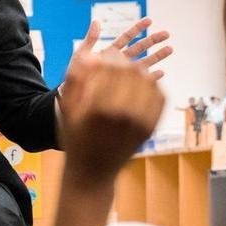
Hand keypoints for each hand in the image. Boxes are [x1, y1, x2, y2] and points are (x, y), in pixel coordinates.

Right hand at [60, 47, 163, 186]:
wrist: (93, 171)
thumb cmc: (75, 139)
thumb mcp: (67, 110)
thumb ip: (76, 81)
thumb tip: (90, 55)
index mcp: (100, 109)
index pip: (112, 69)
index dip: (108, 58)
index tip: (103, 55)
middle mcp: (124, 115)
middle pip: (132, 73)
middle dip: (124, 62)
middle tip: (116, 60)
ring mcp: (141, 122)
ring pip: (149, 82)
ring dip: (139, 71)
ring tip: (127, 71)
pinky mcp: (151, 127)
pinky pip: (158, 96)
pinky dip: (152, 85)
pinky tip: (140, 83)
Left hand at [64, 18, 171, 96]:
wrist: (74, 94)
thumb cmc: (76, 74)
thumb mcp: (81, 55)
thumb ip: (90, 39)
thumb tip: (96, 21)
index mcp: (110, 52)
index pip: (126, 37)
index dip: (138, 28)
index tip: (149, 20)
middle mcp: (119, 61)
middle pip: (139, 48)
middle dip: (153, 40)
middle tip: (166, 34)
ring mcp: (123, 74)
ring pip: (144, 63)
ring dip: (157, 56)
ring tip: (170, 49)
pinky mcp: (124, 86)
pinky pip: (140, 82)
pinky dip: (151, 77)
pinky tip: (161, 73)